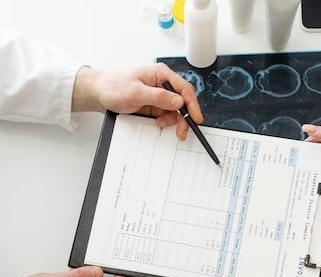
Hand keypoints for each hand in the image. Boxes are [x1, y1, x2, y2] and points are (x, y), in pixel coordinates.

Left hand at [72, 64, 202, 139]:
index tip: (196, 118)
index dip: (192, 104)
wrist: (99, 93)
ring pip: (176, 110)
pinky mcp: (155, 105)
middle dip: (184, 117)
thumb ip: (159, 97)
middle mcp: (163, 83)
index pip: (184, 89)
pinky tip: (158, 123)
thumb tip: (178, 101)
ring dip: (173, 121)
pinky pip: (167, 115)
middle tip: (182, 131)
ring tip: (160, 125)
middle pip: (183, 101)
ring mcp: (159, 95)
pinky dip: (166, 122)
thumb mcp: (136, 92)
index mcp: (161, 74)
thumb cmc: (113, 86)